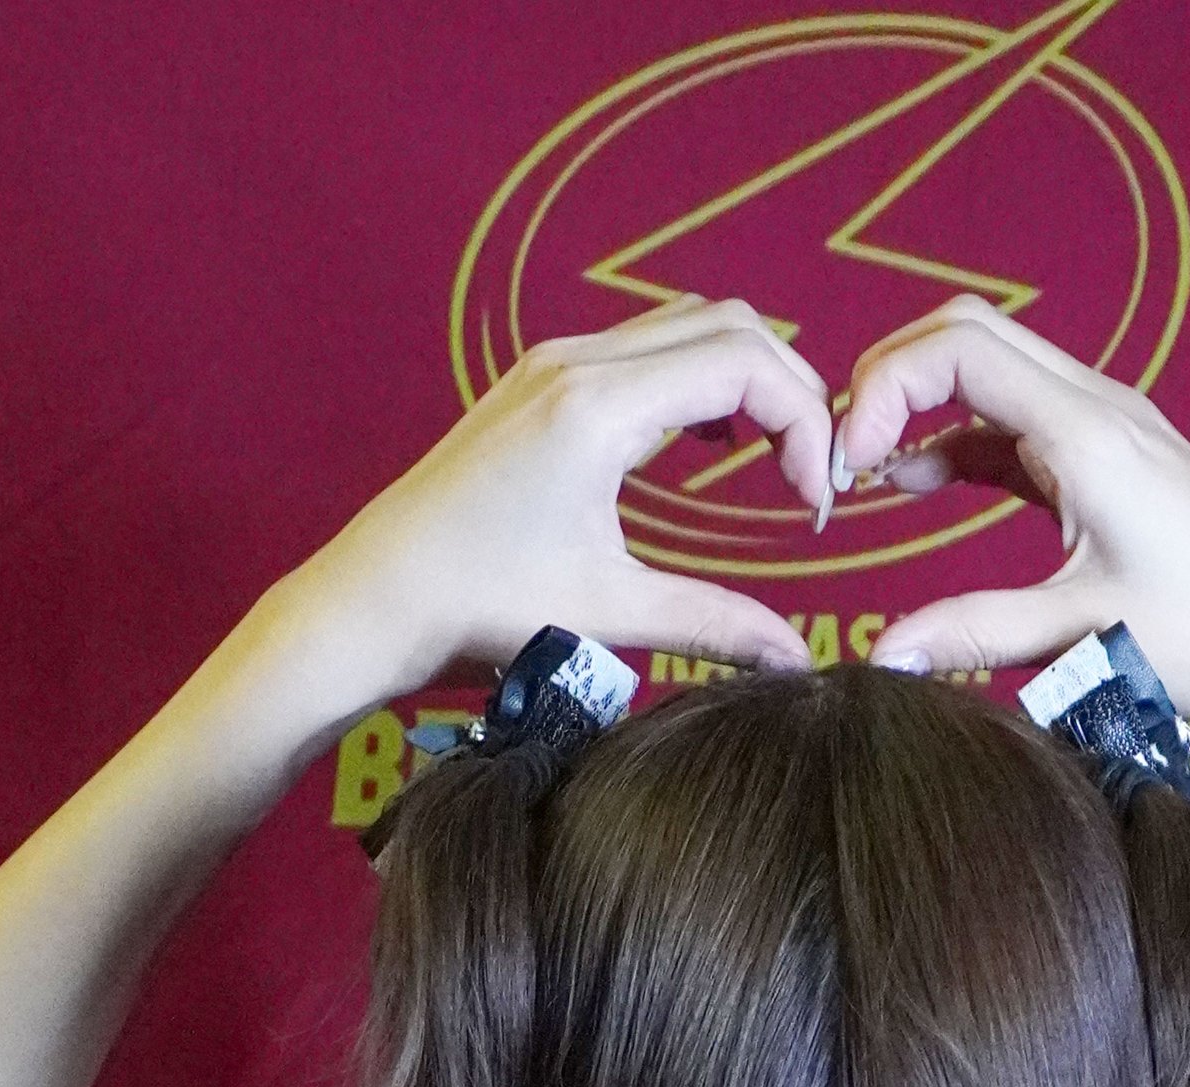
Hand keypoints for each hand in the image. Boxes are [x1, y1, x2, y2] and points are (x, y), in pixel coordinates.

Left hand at [258, 304, 834, 728]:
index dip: (805, 421)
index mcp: (598, 407)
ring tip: (772, 462)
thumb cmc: (478, 609)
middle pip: (728, 324)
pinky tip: (709, 444)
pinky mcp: (541, 380)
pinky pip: (644, 348)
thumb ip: (715, 627)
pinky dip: (698, 378)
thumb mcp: (609, 617)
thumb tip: (797, 660)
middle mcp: (577, 362)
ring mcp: (555, 362)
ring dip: (747, 379)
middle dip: (790, 392)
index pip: (744, 363)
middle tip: (810, 478)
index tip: (813, 503)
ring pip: (687, 326)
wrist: (376, 596)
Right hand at [838, 301, 1189, 745]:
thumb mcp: (1083, 643)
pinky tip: (913, 483)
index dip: (881, 390)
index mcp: (1088, 434)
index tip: (845, 468)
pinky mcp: (1111, 457)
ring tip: (863, 473)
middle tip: (840, 457)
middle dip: (890, 379)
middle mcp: (1099, 407)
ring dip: (921, 402)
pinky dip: (957, 437)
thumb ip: (975, 637)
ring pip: (991, 367)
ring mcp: (1108, 426)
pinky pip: (1016, 418)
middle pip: (966, 332)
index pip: (956, 349)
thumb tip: (882, 657)